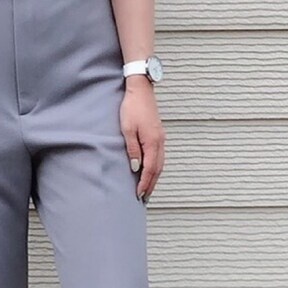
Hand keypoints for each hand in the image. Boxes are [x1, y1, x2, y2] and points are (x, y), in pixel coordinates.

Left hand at [120, 80, 164, 201]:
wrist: (141, 90)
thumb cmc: (132, 107)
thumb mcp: (127, 129)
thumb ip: (132, 149)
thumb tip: (136, 167)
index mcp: (152, 142)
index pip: (150, 169)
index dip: (144, 183)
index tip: (138, 194)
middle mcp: (160, 142)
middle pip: (158, 169)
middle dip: (151, 184)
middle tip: (144, 197)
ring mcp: (161, 138)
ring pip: (160, 163)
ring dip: (155, 177)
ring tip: (148, 188)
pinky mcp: (159, 134)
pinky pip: (160, 156)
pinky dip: (156, 167)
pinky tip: (151, 170)